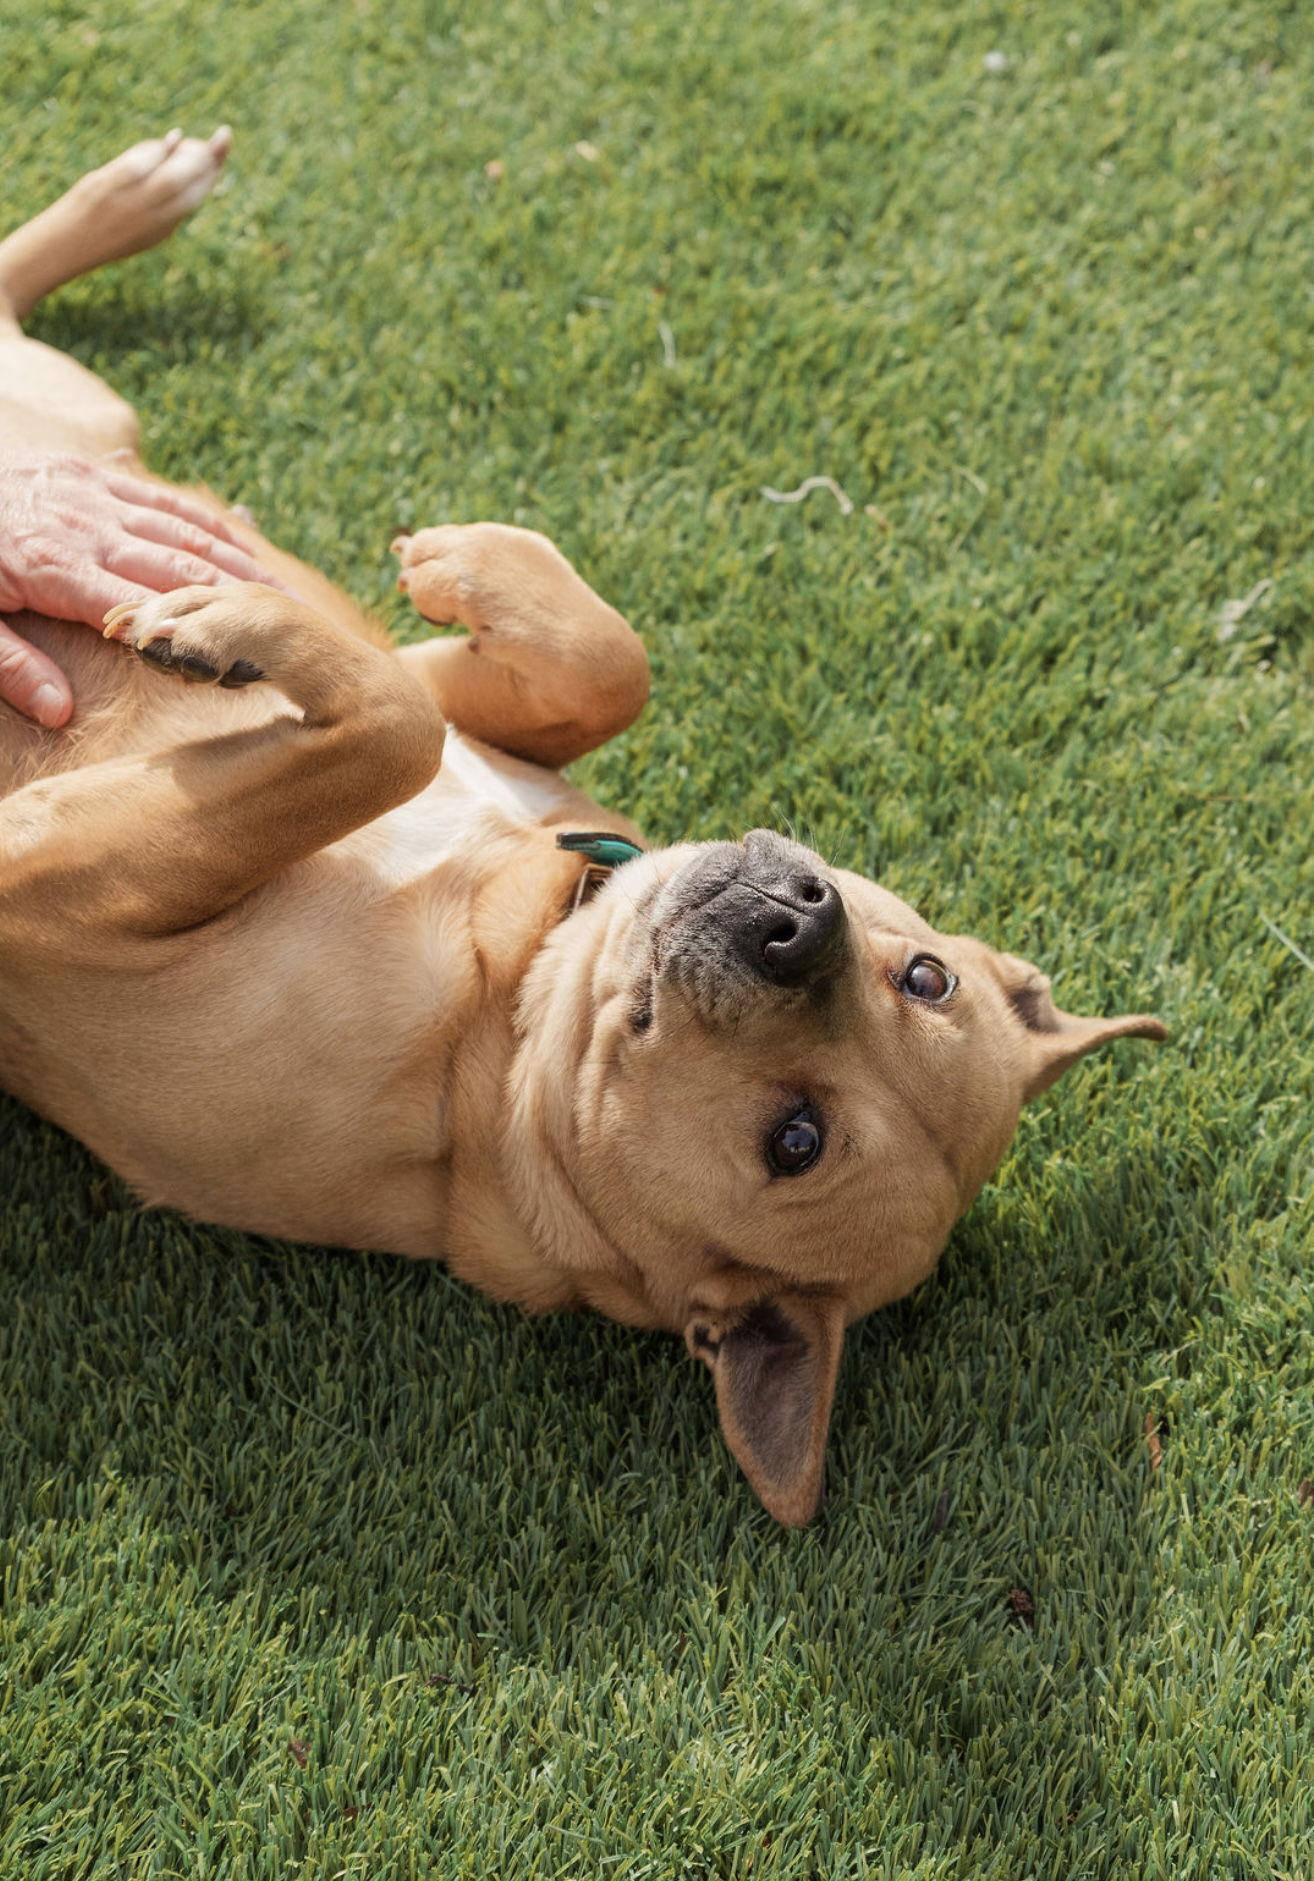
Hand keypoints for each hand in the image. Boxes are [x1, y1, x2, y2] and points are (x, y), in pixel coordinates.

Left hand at [0, 451, 282, 727]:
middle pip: (179, 565)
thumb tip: (60, 713)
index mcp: (54, 567)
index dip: (199, 631)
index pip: (143, 605)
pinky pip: (159, 497)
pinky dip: (204, 520)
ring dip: (238, 561)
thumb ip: (10, 666)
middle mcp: (85, 525)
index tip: (246, 659)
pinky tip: (241, 540)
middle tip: (296, 626)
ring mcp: (91, 494)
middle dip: (241, 596)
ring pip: (180, 529)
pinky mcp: (89, 474)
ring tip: (287, 592)